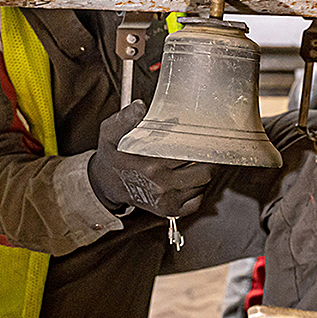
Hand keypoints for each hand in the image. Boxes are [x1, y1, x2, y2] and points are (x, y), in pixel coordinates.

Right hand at [88, 101, 216, 215]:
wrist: (106, 183)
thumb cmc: (113, 155)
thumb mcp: (111, 132)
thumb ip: (125, 118)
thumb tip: (141, 107)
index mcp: (151, 165)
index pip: (190, 153)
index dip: (203, 144)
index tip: (209, 137)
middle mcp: (161, 186)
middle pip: (204, 172)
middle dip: (210, 160)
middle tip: (210, 150)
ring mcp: (166, 201)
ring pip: (202, 186)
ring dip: (204, 173)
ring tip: (198, 162)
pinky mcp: (169, 211)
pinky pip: (196, 202)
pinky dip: (198, 191)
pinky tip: (190, 179)